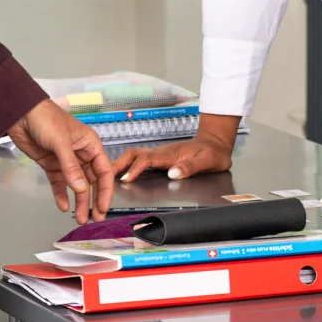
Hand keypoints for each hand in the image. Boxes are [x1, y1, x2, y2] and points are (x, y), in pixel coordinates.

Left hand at [7, 99, 115, 222]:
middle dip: (93, 200)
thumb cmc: (46, 118)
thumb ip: (71, 167)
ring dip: (78, 201)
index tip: (103, 207)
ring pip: (76, 185)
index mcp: (90, 145)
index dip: (105, 190)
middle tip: (94, 217)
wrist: (21, 114)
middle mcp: (81, 154)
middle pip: (91, 181)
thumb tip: (81, 189)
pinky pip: (59, 183)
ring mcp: (66, 161)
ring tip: (79, 217)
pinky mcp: (51, 165)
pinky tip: (62, 205)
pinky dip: (61, 194)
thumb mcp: (61, 142)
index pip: (103, 171)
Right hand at [110, 113, 236, 182]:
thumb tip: (172, 173)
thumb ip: (190, 167)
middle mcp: (162, 153)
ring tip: (106, 176)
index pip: (148, 159)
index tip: (125, 179)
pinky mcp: (161, 158)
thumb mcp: (207, 161)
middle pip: (135, 154)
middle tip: (104, 176)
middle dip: (119, 164)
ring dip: (121, 164)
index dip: (135, 169)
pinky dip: (128, 166)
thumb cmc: (213, 153)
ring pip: (135, 156)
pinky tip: (122, 174)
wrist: (217, 143)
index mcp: (171, 154)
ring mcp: (160, 154)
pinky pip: (140, 160)